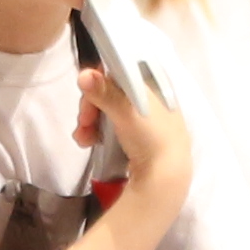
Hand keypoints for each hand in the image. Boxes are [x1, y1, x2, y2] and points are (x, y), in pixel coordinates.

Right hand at [80, 62, 191, 230]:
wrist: (166, 176)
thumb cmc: (151, 136)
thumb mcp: (127, 110)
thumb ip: (104, 91)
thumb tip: (83, 73)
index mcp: (151, 86)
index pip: (119, 73)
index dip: (99, 81)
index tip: (86, 92)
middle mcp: (147, 100)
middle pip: (108, 93)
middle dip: (90, 107)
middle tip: (83, 121)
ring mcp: (141, 120)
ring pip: (105, 112)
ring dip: (89, 122)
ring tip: (83, 138)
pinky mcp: (134, 139)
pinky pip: (108, 128)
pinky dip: (95, 133)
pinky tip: (87, 143)